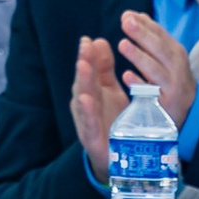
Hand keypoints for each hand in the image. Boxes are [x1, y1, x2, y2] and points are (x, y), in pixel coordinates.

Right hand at [69, 33, 125, 178]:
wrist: (115, 157)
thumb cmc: (112, 120)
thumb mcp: (108, 90)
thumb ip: (103, 68)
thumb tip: (97, 40)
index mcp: (90, 92)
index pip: (88, 72)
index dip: (88, 56)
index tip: (88, 40)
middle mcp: (85, 105)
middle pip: (84, 83)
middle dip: (84, 64)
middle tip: (86, 48)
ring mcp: (87, 122)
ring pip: (83, 100)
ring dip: (83, 83)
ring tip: (83, 66)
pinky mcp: (92, 139)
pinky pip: (89, 123)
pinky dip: (87, 112)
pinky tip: (85, 99)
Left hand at [117, 9, 197, 127]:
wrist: (187, 111)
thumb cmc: (170, 78)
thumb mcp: (165, 57)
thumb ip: (152, 37)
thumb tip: (135, 15)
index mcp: (175, 53)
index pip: (161, 35)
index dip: (145, 25)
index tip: (127, 15)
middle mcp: (177, 68)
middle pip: (160, 50)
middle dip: (143, 35)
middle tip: (125, 22)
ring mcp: (173, 87)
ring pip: (155, 71)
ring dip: (139, 57)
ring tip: (122, 44)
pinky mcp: (166, 105)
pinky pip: (152, 94)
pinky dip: (140, 85)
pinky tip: (127, 76)